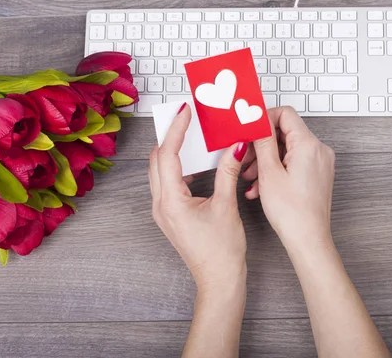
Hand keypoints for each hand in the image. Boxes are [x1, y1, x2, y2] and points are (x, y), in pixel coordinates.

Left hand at [148, 103, 248, 292]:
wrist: (219, 280)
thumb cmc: (221, 252)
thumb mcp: (226, 206)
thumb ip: (227, 172)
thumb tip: (234, 147)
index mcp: (171, 202)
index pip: (167, 155)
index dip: (176, 130)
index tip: (185, 111)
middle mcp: (161, 205)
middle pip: (157, 160)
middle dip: (170, 136)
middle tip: (186, 118)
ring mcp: (164, 211)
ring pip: (160, 171)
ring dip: (172, 151)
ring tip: (189, 135)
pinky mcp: (171, 215)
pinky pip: (167, 183)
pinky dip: (178, 167)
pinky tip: (195, 163)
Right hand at [242, 107, 335, 251]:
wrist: (308, 239)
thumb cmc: (292, 212)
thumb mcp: (268, 172)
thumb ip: (262, 142)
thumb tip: (257, 122)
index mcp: (308, 145)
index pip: (285, 114)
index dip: (264, 119)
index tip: (250, 128)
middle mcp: (319, 150)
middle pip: (285, 133)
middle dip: (262, 145)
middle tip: (246, 158)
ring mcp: (320, 163)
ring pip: (287, 150)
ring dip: (266, 160)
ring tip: (251, 177)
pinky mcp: (318, 174)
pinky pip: (294, 162)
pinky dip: (277, 169)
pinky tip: (261, 185)